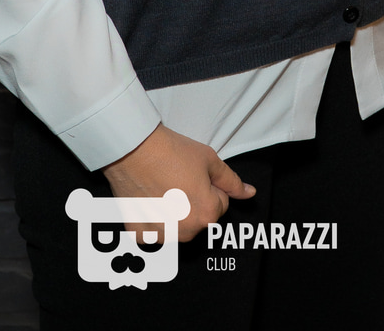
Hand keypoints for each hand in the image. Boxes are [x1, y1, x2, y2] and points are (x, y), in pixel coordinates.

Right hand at [102, 122, 255, 242]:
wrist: (133, 148)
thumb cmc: (171, 152)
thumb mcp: (209, 160)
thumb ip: (232, 181)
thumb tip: (249, 193)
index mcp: (208, 214)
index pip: (220, 204)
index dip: (209, 186)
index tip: (193, 174)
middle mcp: (187, 232)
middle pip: (199, 218)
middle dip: (193, 202)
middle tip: (177, 180)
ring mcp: (163, 236)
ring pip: (178, 227)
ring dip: (174, 213)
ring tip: (161, 187)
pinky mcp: (141, 234)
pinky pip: (154, 232)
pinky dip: (152, 219)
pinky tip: (148, 198)